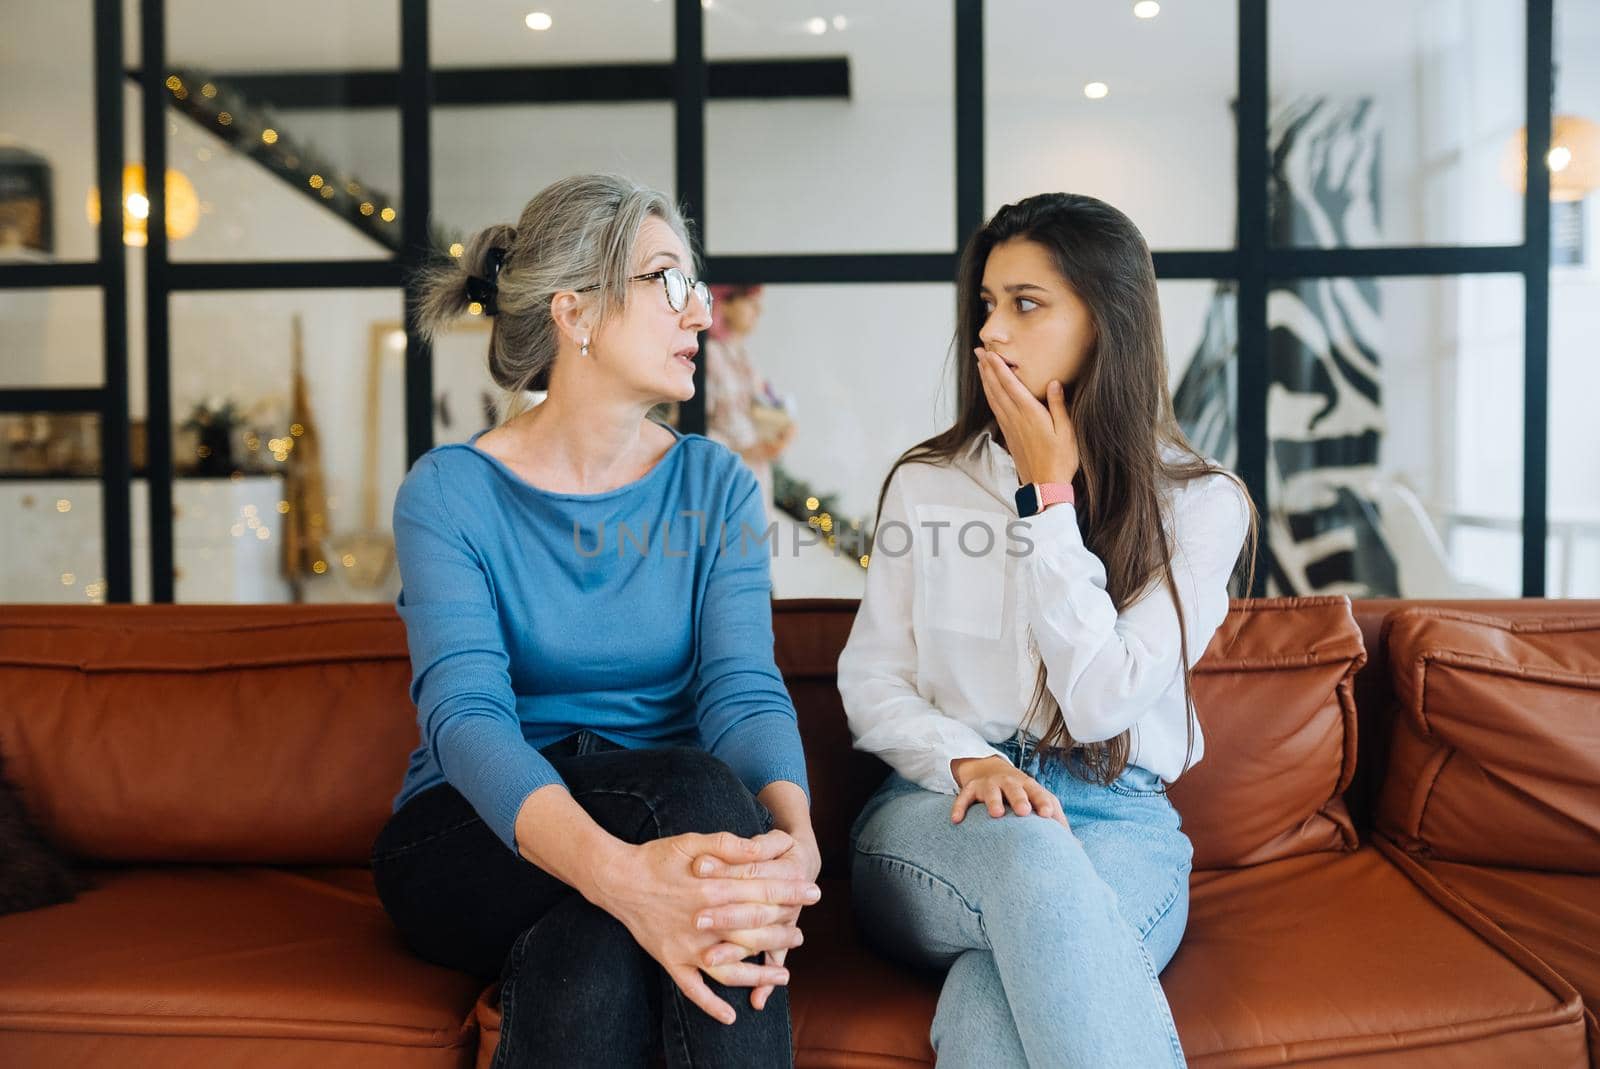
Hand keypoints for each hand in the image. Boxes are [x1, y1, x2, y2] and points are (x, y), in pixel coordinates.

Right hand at [593, 830, 820, 1024]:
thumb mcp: (695, 840)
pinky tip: (731, 1017)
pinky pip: (692, 990)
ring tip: (784, 975)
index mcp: (713, 888)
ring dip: (760, 975)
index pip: (763, 893)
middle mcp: (704, 921)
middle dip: (784, 933)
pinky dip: (711, 1006)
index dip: (792, 892)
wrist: (616, 878)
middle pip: (754, 932)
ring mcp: (687, 946)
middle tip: (802, 934)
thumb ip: (731, 845)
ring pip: (731, 969)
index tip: (814, 894)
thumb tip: (763, 848)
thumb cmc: (658, 857)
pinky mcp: (671, 960)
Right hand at [949, 755, 1069, 829]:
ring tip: (995, 814)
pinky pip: (964, 797)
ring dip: (993, 801)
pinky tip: (957, 820)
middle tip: (1023, 812)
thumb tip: (1076, 845)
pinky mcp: (971, 789)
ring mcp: (989, 785)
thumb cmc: (1023, 795)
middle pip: (1015, 789)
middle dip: (1019, 799)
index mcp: (1029, 787)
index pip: (1038, 793)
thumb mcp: (1038, 801)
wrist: (992, 770)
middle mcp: (1009, 783)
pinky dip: (960, 807)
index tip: (1047, 815)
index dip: (1043, 802)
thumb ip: (1055, 821)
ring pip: (991, 791)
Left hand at [973, 346, 1080, 486]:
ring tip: (981, 366)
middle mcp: (1016, 418)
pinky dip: (990, 396)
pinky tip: (989, 392)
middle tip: (979, 351)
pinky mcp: (1009, 435)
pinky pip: (996, 410)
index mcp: (1030, 413)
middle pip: (997, 388)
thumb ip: (1058, 406)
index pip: (1010, 384)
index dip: (998, 367)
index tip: (990, 352)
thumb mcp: (1066, 431)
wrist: (1045, 485)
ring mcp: (1010, 427)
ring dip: (986, 380)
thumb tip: (1054, 382)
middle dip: (987, 368)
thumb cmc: (1060, 459)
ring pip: (993, 398)